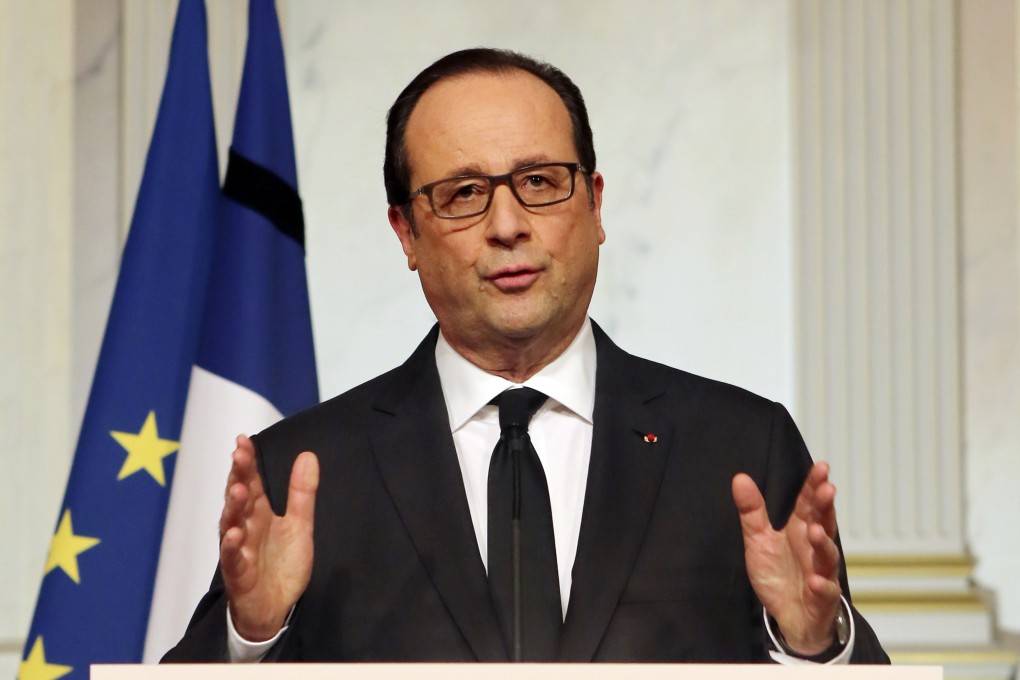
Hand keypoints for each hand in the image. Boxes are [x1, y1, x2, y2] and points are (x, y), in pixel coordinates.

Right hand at [219, 435, 318, 641]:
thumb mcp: (299, 524)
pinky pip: (232, 558)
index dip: (247, 462)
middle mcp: (245, 527)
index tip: (243, 440)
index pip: (251, 482)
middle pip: (240, 498)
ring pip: (232, 524)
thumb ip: (301, 492)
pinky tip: (233, 533)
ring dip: (234, 507)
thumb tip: (307, 455)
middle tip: (238, 454)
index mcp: (259, 514)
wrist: (275, 606)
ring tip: (238, 490)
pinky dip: (231, 546)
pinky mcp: (239, 574)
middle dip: (238, 476)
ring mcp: (240, 550)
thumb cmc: (282, 564)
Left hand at [731, 462, 841, 654]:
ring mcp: (821, 572)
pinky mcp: (822, 597)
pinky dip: (822, 585)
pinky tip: (815, 580)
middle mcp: (814, 547)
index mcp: (800, 530)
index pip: (809, 503)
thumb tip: (740, 478)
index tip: (821, 467)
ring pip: (827, 555)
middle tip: (827, 489)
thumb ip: (752, 510)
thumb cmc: (778, 573)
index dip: (814, 485)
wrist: (788, 615)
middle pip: (824, 523)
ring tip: (816, 531)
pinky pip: (825, 591)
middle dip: (826, 507)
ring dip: (823, 544)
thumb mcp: (758, 539)